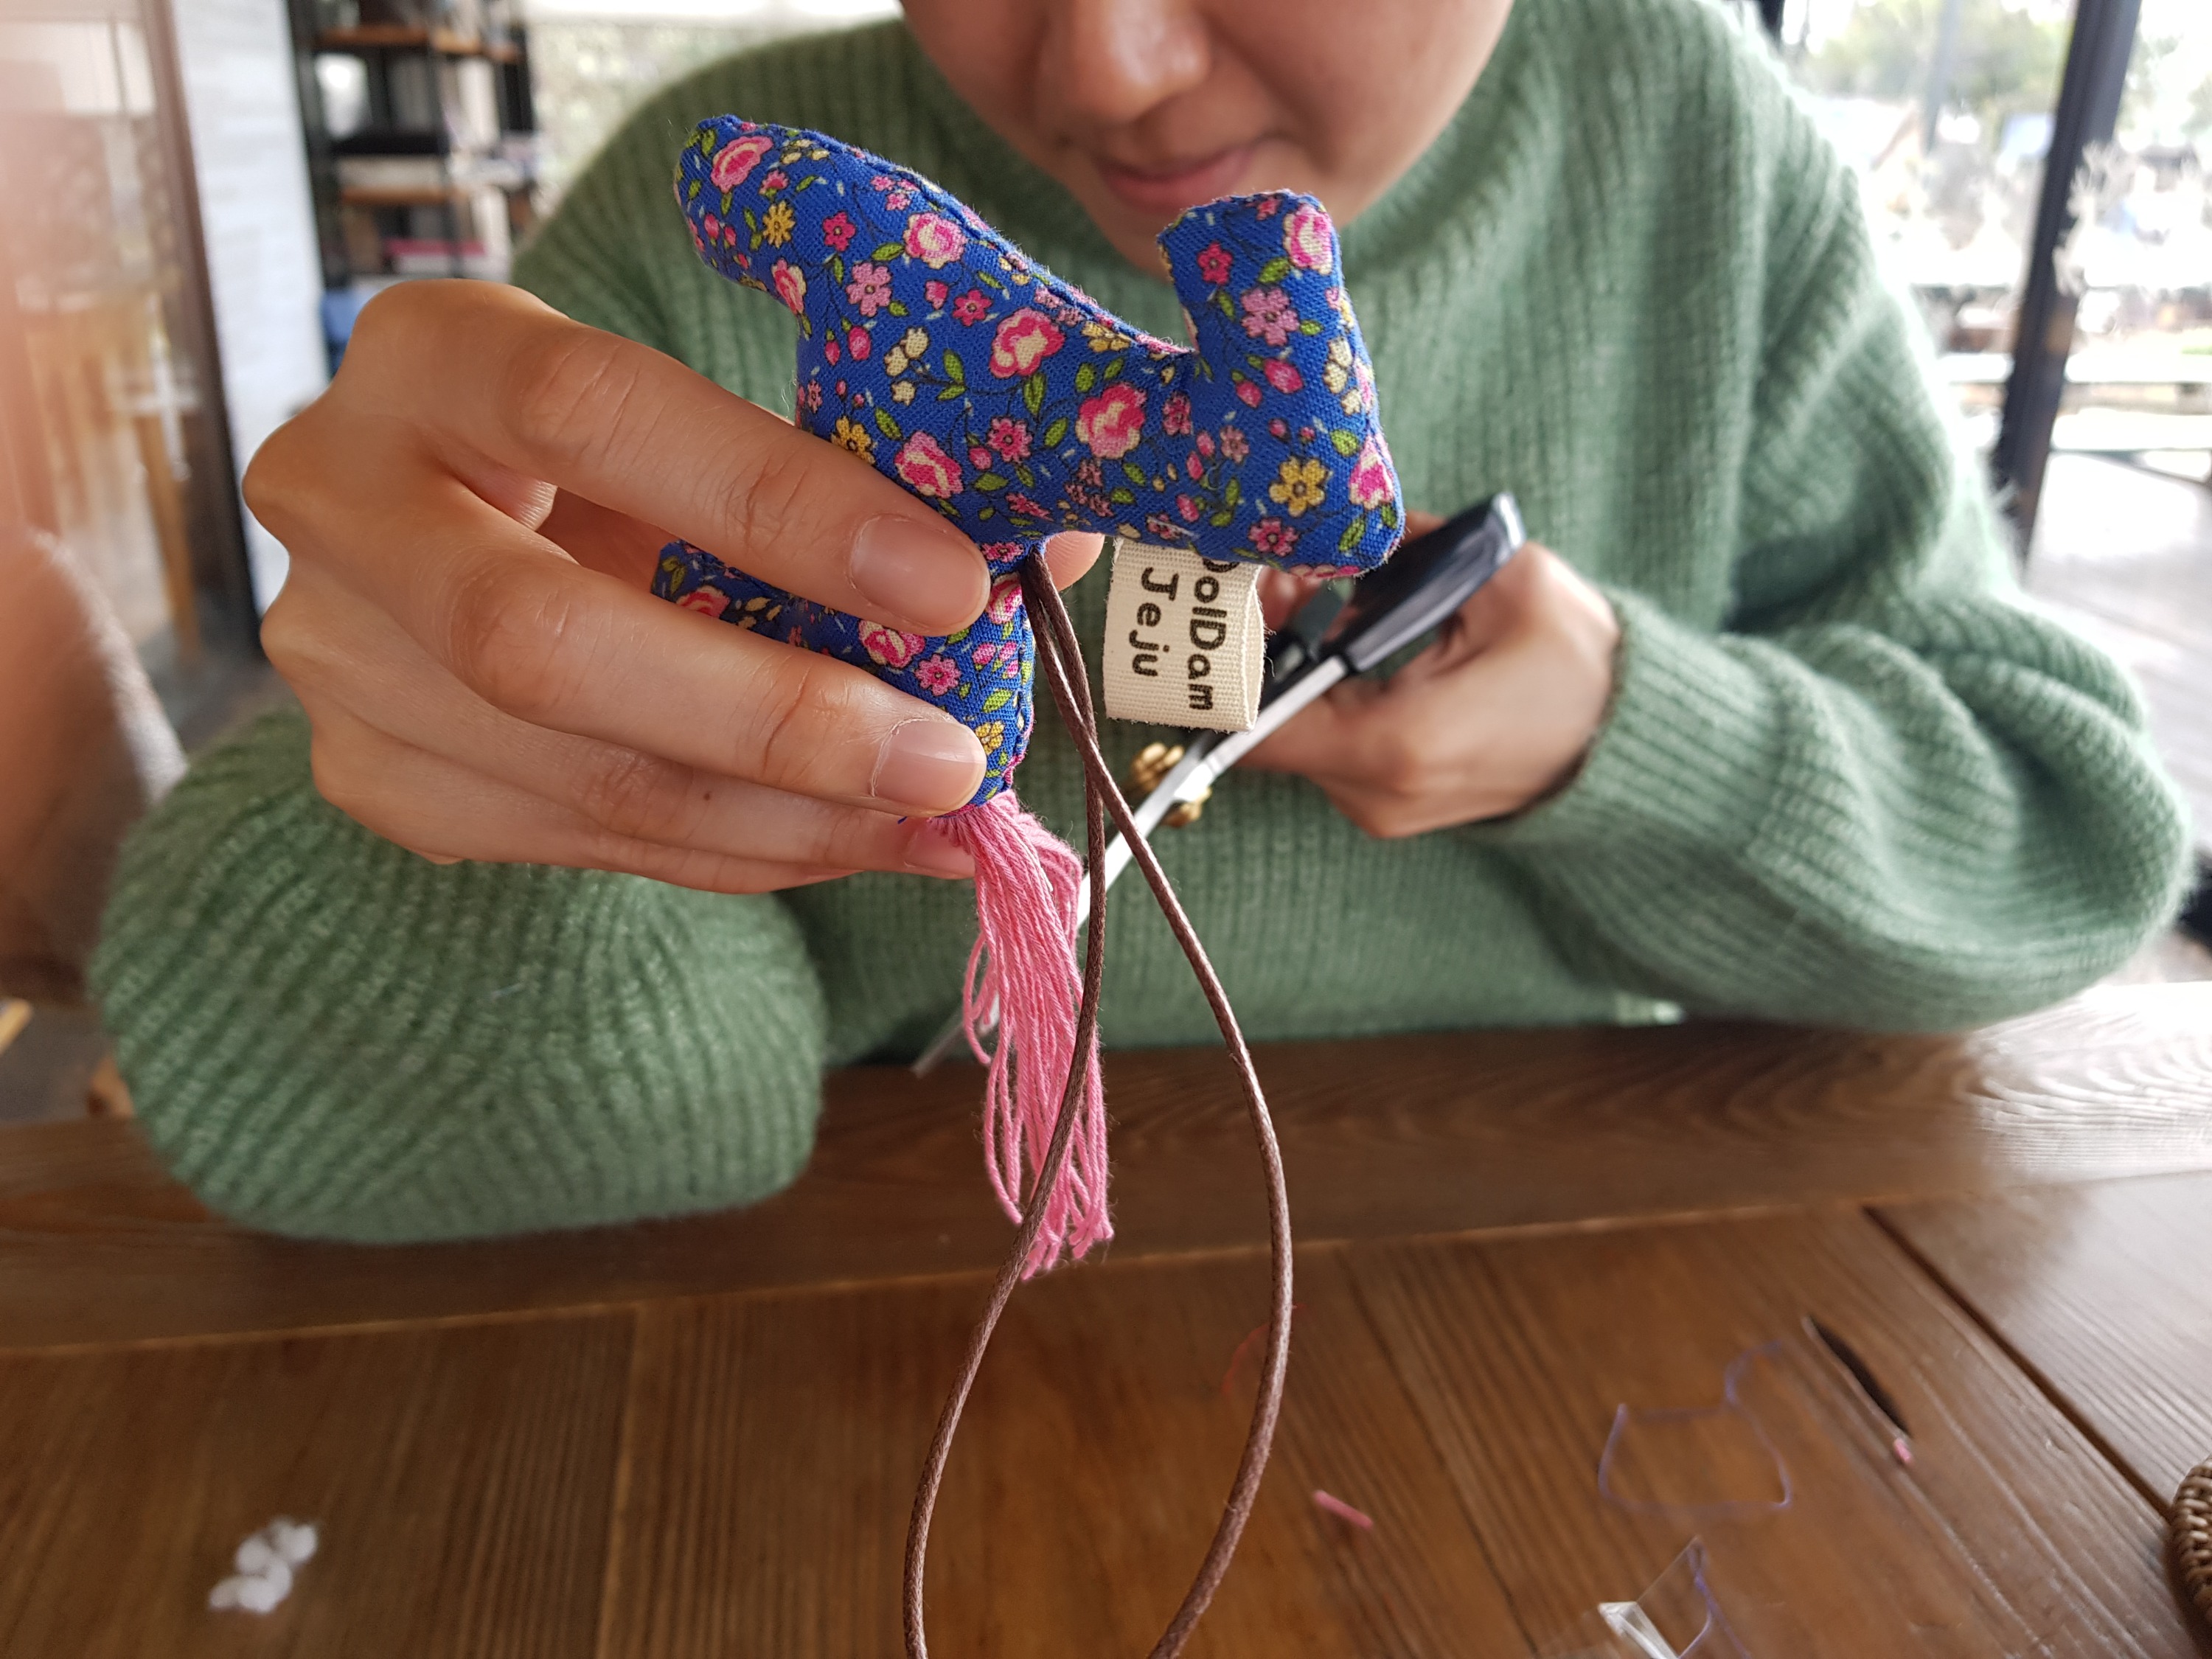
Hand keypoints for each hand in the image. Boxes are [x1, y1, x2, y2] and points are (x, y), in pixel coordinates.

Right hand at [247, 281, 1100, 891]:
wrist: (460, 527)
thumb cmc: (619, 454)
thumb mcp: (708, 420)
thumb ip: (855, 469)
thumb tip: (1047, 554)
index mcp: (430, 352)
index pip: (592, 415)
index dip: (781, 506)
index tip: (953, 583)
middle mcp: (340, 501)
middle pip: (542, 645)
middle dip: (778, 719)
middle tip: (951, 759)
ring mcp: (340, 661)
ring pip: (580, 776)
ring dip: (791, 818)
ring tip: (944, 819)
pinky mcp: (379, 779)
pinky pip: (594, 842)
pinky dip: (751, 851)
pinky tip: (860, 838)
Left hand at [1243, 518, 1618, 834]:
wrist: (1629, 744)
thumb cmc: (1580, 665)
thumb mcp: (1507, 581)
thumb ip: (1411, 549)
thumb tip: (1345, 522)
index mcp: (1398, 742)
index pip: (1257, 723)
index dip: (1230, 658)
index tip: (1239, 595)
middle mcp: (1376, 791)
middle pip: (1265, 724)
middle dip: (1261, 646)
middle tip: (1274, 575)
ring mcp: (1379, 807)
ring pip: (1291, 734)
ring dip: (1289, 666)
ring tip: (1308, 593)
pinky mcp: (1386, 803)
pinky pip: (1325, 746)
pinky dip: (1319, 694)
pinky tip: (1339, 638)